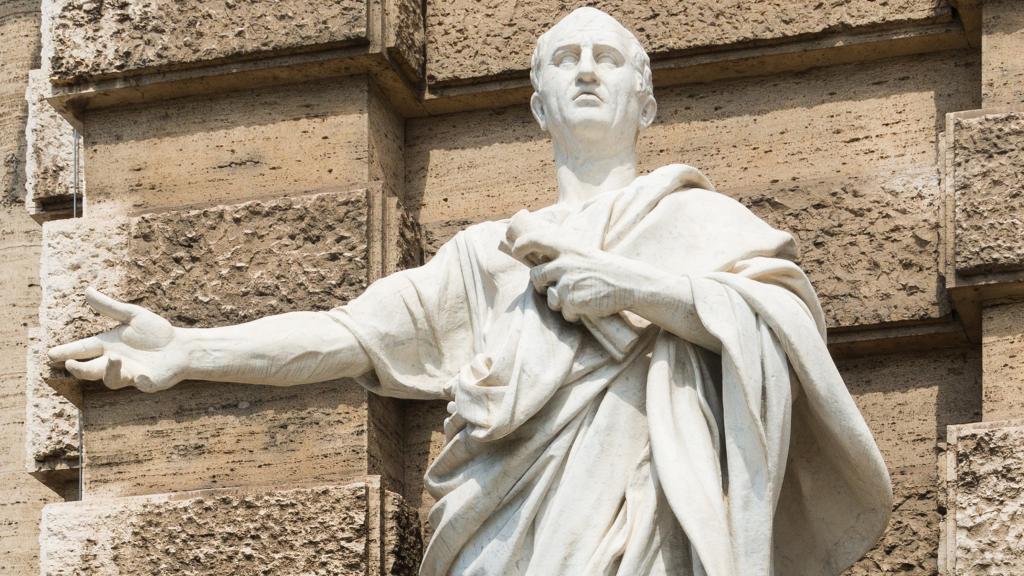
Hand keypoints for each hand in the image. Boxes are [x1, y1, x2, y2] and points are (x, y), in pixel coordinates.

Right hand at [47, 288, 188, 391]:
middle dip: (79, 368)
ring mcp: (130, 374)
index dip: (68, 351)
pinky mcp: (147, 382)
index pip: (85, 348)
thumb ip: (109, 307)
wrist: (181, 347)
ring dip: (109, 371)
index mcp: (109, 345)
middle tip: (69, 363)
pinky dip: (141, 380)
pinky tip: (141, 376)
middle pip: (91, 369)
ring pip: (111, 379)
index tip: (52, 354)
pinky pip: (142, 384)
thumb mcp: (132, 315)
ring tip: (113, 358)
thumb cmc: (156, 332)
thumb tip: (87, 291)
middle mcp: (115, 362)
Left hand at [509, 222, 659, 322]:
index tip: (516, 250)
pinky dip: (574, 314)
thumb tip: (539, 260)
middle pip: (536, 276)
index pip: (535, 240)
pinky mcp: (572, 301)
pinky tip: (588, 306)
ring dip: (560, 302)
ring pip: (549, 298)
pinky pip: (564, 313)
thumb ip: (562, 255)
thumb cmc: (605, 270)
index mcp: (567, 248)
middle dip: (540, 285)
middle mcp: (563, 263)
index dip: (521, 245)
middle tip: (554, 288)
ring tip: (580, 296)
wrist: (628, 283)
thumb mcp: (583, 253)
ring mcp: (567, 282)